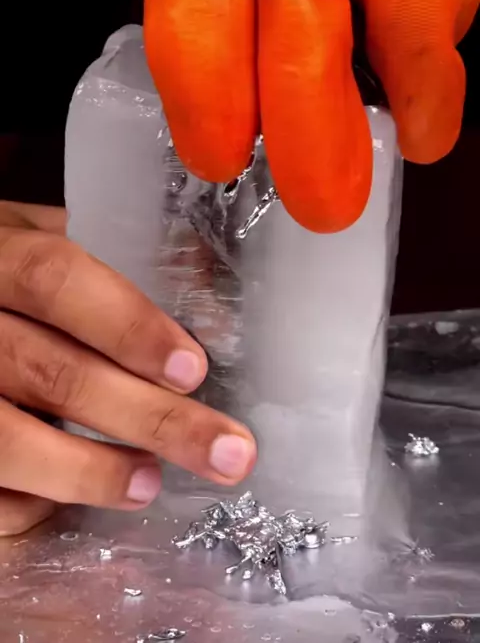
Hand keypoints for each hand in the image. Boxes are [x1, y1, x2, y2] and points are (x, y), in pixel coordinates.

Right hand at [0, 202, 255, 535]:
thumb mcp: (31, 236)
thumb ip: (106, 266)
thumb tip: (212, 302)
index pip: (53, 281)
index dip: (125, 324)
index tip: (191, 369)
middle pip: (52, 372)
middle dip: (147, 417)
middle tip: (224, 452)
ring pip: (7, 441)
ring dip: (90, 471)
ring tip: (152, 483)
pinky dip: (30, 501)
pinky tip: (75, 500)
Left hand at [145, 0, 479, 232]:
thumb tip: (264, 102)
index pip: (193, 9)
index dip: (207, 104)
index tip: (220, 159)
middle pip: (301, 29)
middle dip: (315, 137)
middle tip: (326, 204)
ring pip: (406, 9)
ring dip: (418, 94)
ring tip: (421, 135)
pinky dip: (455, 19)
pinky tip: (436, 31)